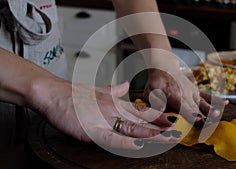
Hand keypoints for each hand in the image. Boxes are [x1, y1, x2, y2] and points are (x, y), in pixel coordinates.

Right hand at [29, 79, 180, 149]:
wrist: (52, 92)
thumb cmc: (72, 94)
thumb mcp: (96, 90)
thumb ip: (113, 90)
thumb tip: (125, 86)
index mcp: (114, 102)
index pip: (141, 110)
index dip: (157, 116)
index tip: (171, 120)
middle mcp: (113, 109)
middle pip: (142, 120)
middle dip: (161, 126)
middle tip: (178, 131)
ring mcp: (103, 119)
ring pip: (132, 127)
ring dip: (151, 133)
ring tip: (167, 137)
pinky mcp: (92, 130)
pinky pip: (112, 138)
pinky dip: (126, 142)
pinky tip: (139, 145)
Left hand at [144, 68, 228, 123]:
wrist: (164, 66)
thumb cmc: (156, 81)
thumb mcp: (150, 92)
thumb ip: (156, 102)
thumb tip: (161, 110)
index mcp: (174, 96)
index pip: (184, 107)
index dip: (191, 114)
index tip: (198, 120)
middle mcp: (186, 94)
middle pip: (196, 108)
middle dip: (203, 117)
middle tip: (210, 124)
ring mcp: (193, 92)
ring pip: (203, 103)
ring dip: (211, 110)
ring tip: (218, 114)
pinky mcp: (196, 91)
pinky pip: (207, 95)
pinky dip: (216, 99)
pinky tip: (227, 103)